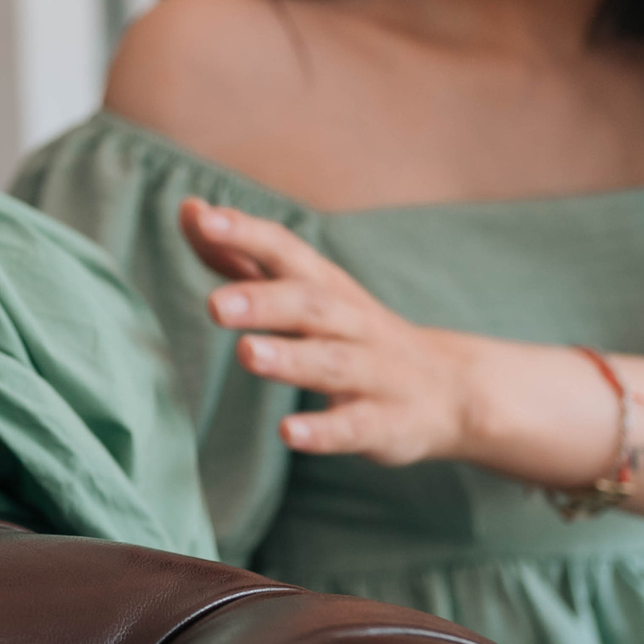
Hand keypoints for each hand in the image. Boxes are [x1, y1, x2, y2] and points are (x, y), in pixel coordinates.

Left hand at [180, 198, 485, 465]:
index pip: (285, 251)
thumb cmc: (354, 331)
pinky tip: (289, 432)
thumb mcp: (307, 288)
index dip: (245, 232)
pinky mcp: (388, 423)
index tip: (201, 218)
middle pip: (310, 304)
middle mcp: (352, 323)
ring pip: (334, 362)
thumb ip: (243, 255)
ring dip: (292, 359)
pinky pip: (356, 426)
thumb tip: (190, 211)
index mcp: (326, 286)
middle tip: (215, 305)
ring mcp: (375, 372)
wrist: (454, 389)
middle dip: (264, 302)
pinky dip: (324, 430)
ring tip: (248, 354)